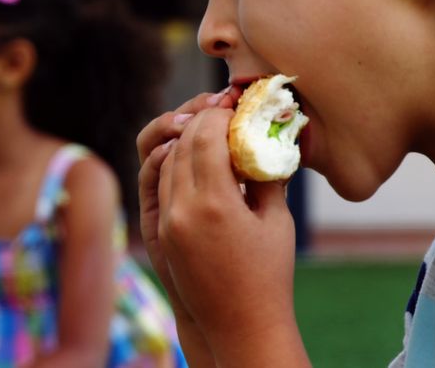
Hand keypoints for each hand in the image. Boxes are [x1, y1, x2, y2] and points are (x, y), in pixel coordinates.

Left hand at [158, 107, 306, 365]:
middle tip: (221, 110)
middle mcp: (182, 210)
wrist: (239, 326)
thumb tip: (269, 134)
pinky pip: (158, 184)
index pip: (205, 138)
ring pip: (164, 161)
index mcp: (216, 204)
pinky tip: (190, 157)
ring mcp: (165, 222)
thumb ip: (268, 174)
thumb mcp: (276, 220)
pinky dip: (171, 164)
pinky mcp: (158, 232)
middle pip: (181, 144)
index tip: (233, 107)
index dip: (218, 116)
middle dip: (200, 121)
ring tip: (208, 131)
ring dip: (184, 140)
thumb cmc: (269, 274)